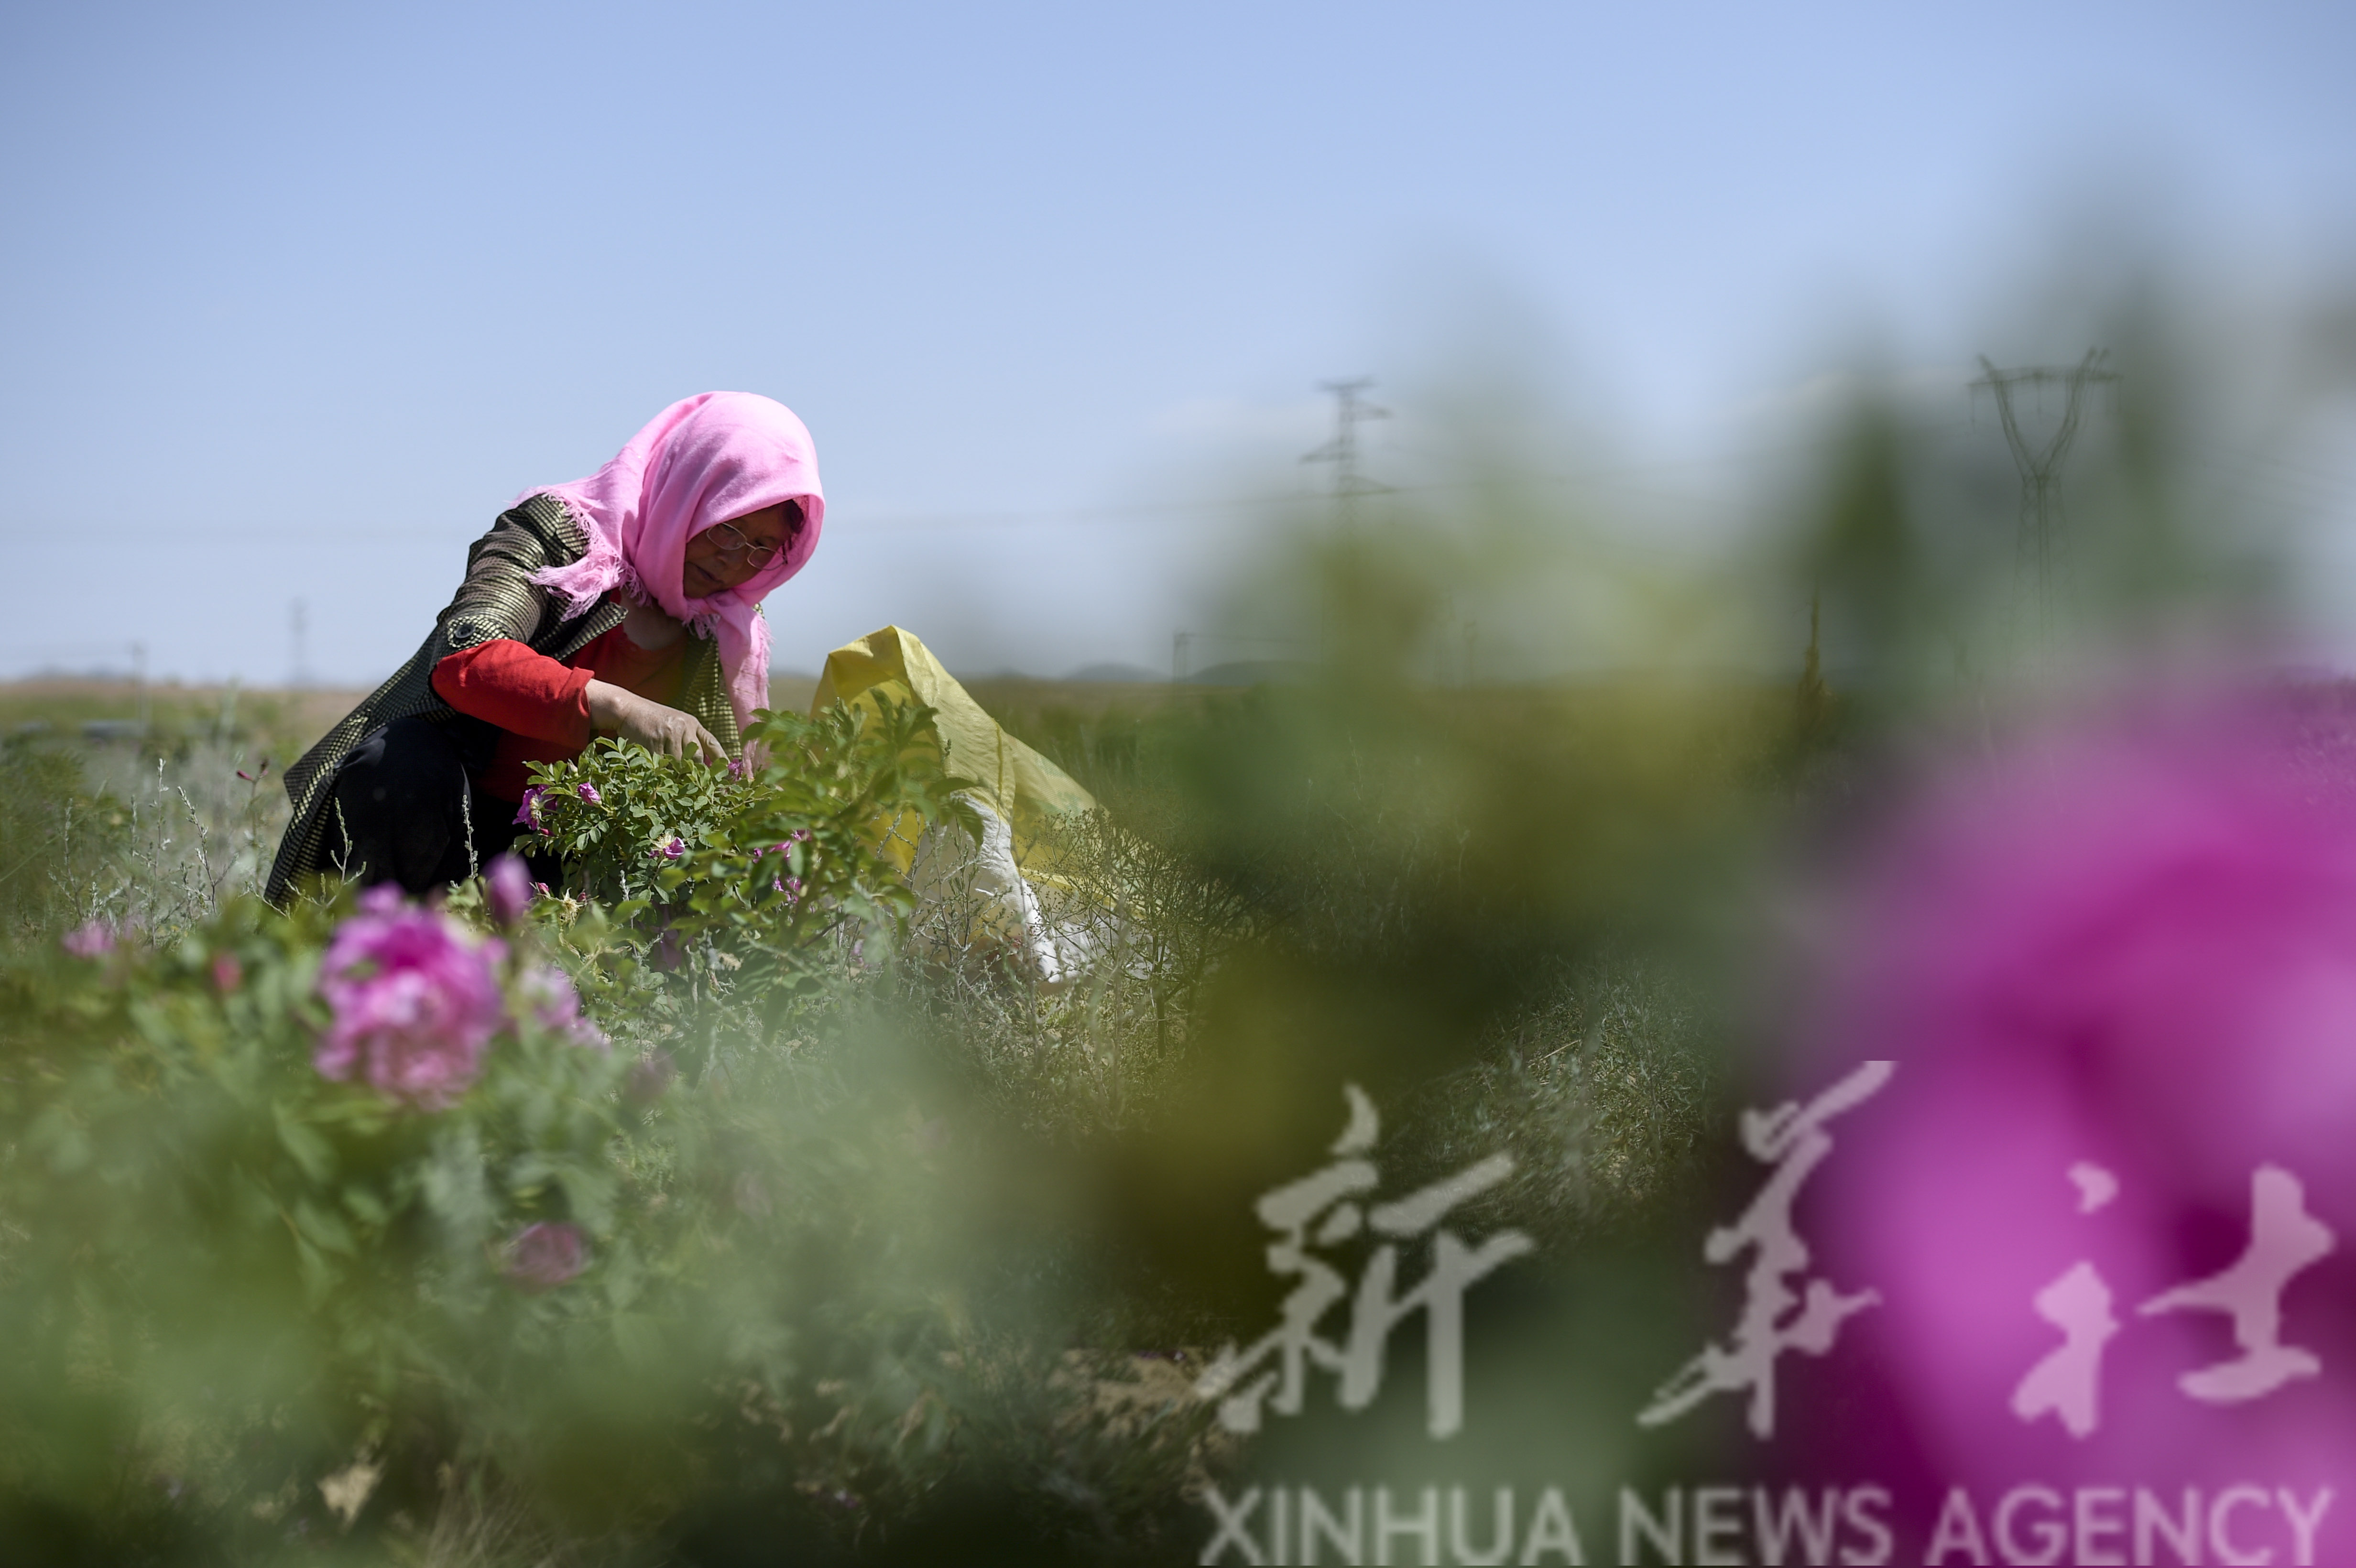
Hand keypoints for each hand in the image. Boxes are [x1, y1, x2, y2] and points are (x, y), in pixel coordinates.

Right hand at [584, 680, 726, 764]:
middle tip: (689, 784)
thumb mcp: (675, 724)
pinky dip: (660, 772)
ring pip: (679, 765)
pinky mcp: (654, 742)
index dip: (721, 760)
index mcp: (692, 723)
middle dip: (693, 773)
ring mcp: (669, 734)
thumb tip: (700, 768)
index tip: (727, 775)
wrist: (628, 709)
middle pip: (696, 759)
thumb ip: (688, 741)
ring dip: (674, 774)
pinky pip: (662, 765)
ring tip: (666, 775)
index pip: (712, 743)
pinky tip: (654, 769)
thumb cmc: (652, 721)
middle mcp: (684, 727)